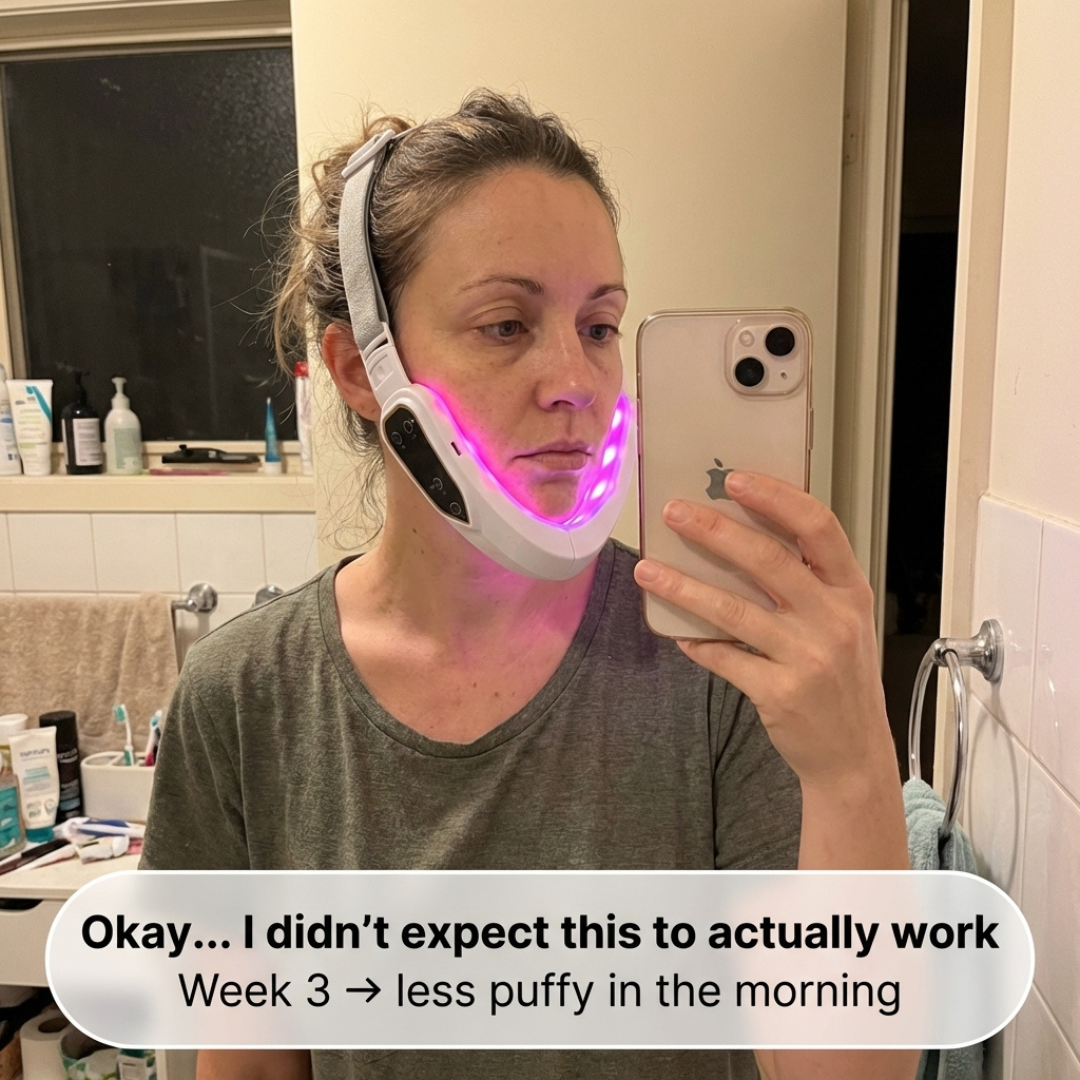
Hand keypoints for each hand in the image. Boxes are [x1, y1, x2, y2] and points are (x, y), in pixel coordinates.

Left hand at [633, 471, 894, 793]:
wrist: (854, 754)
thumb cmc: (841, 678)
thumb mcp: (842, 622)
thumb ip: (805, 584)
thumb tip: (735, 540)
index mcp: (851, 591)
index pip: (819, 527)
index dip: (776, 498)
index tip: (735, 479)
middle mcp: (834, 619)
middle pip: (768, 560)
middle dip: (714, 530)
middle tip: (673, 511)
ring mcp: (809, 657)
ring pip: (733, 610)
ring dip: (684, 587)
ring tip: (648, 569)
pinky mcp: (781, 693)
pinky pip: (725, 657)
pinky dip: (697, 643)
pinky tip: (677, 634)